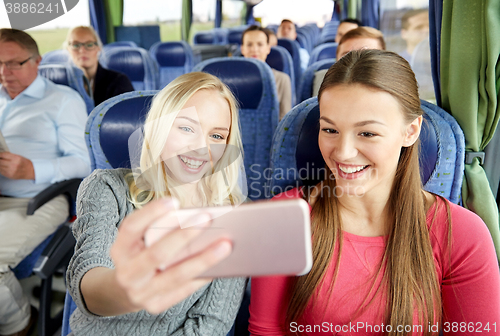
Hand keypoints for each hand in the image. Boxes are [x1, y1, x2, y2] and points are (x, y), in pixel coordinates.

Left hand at [0, 152, 34, 179]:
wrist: (31, 171)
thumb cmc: (25, 163)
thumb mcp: (19, 157)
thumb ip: (9, 156)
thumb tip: (1, 155)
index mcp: (16, 158)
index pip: (2, 155)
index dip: (0, 155)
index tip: (0, 155)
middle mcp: (13, 164)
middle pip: (0, 161)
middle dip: (0, 160)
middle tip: (1, 160)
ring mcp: (10, 171)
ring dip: (0, 165)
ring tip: (3, 164)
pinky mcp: (9, 175)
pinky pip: (1, 171)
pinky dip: (1, 169)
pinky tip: (4, 168)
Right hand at [109, 198, 231, 314]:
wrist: (123, 292)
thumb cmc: (141, 255)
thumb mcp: (140, 241)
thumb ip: (159, 229)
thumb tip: (196, 217)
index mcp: (120, 249)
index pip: (131, 228)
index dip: (151, 213)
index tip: (174, 201)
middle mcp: (127, 273)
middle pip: (156, 254)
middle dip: (183, 235)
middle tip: (207, 219)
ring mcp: (141, 292)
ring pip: (176, 275)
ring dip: (203, 259)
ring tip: (225, 245)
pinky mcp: (156, 306)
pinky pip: (184, 290)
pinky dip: (203, 276)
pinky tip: (220, 265)